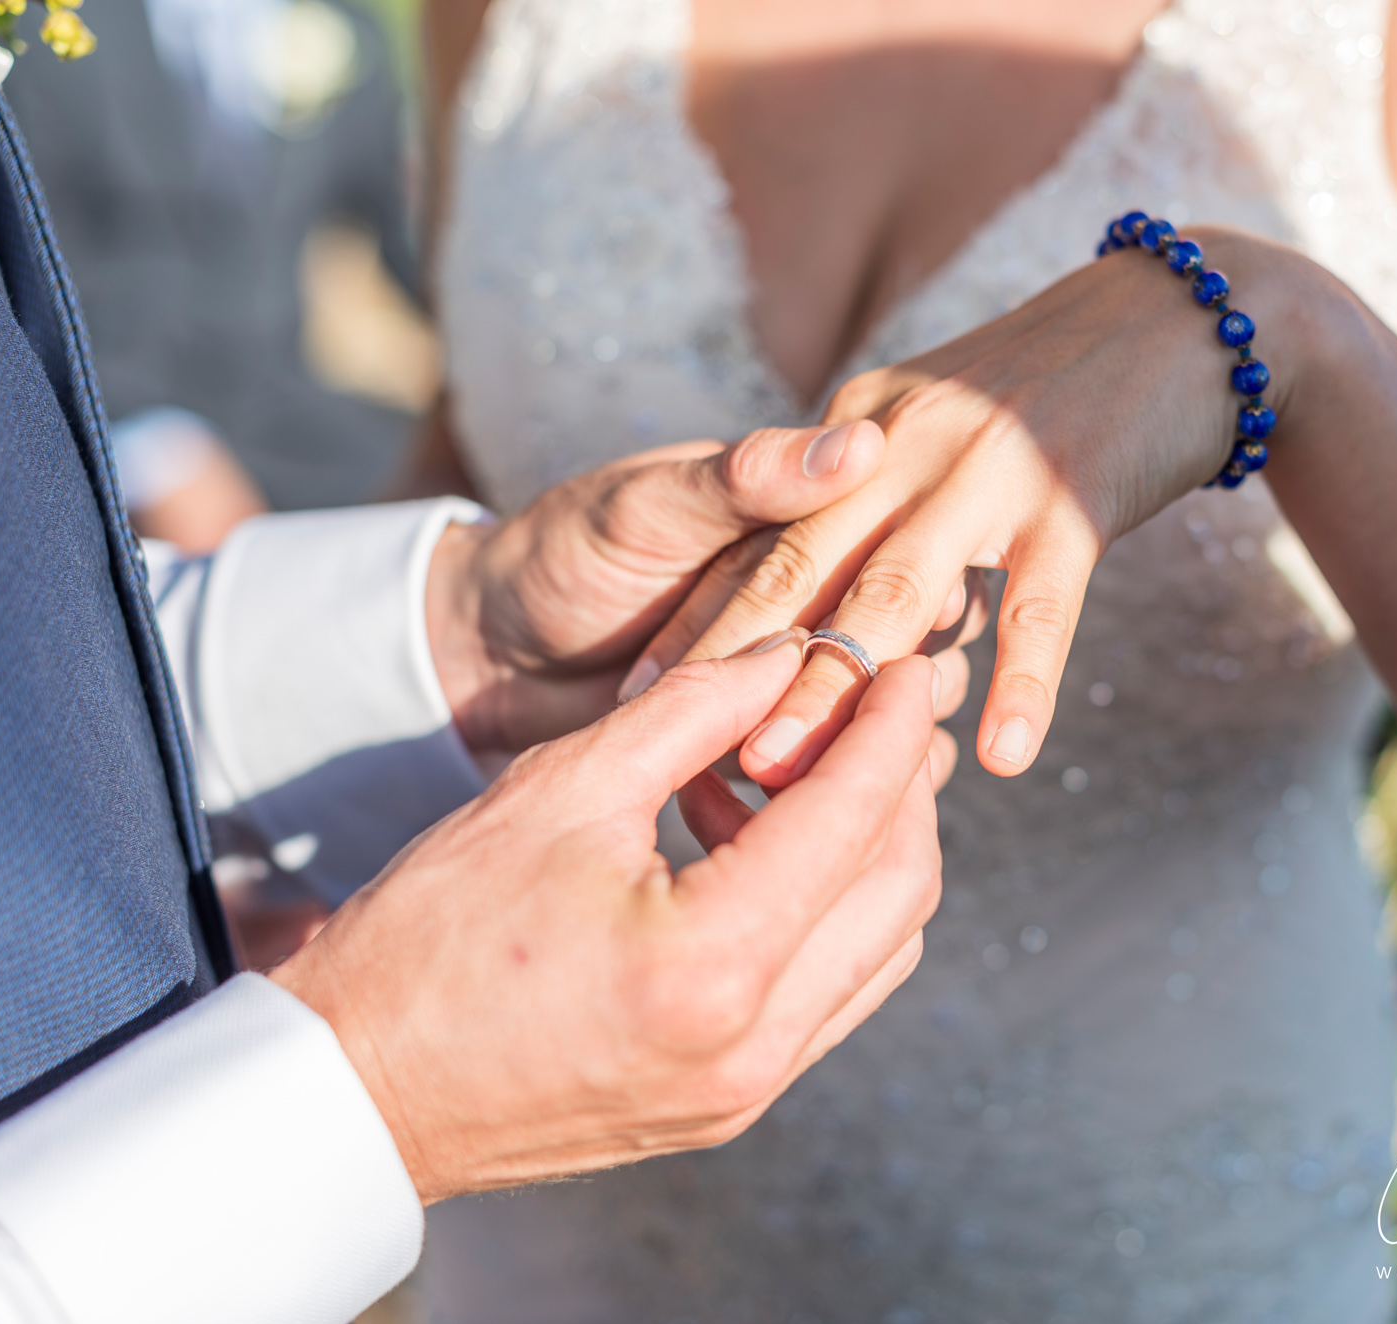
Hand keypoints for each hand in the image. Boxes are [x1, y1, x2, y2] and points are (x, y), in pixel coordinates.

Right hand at [269, 635, 944, 1199]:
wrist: (355, 1091)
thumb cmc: (431, 936)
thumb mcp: (558, 791)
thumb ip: (691, 710)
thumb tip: (787, 656)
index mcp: (712, 961)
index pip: (857, 819)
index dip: (893, 727)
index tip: (905, 665)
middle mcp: (753, 1043)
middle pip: (902, 890)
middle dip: (902, 786)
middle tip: (864, 709)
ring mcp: (746, 1090)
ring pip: (878, 948)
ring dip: (864, 852)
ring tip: (786, 773)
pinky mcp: (726, 1106)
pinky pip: (826, 996)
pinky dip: (821, 913)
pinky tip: (749, 850)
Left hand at [423, 423, 885, 752]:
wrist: (493, 647)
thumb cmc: (565, 552)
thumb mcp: (646, 506)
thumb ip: (749, 481)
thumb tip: (865, 445)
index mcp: (814, 513)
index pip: (888, 546)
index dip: (891, 590)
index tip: (890, 623)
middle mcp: (828, 587)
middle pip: (903, 633)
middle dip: (874, 677)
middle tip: (843, 711)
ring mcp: (810, 667)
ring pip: (884, 701)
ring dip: (867, 735)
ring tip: (830, 762)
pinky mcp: (784, 735)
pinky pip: (838, 760)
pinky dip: (838, 780)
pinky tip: (827, 806)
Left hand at [657, 232, 1318, 783]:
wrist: (1178, 315)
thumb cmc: (1058, 388)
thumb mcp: (932, 425)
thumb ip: (876, 504)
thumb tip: (822, 616)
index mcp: (859, 429)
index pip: (766, 542)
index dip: (705, 625)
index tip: (646, 703)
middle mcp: (904, 442)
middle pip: (803, 570)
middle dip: (735, 666)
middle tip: (675, 755)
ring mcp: (988, 471)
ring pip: (894, 594)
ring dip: (833, 688)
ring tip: (780, 777)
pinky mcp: (1074, 499)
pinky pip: (1037, 609)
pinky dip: (1018, 682)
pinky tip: (1000, 756)